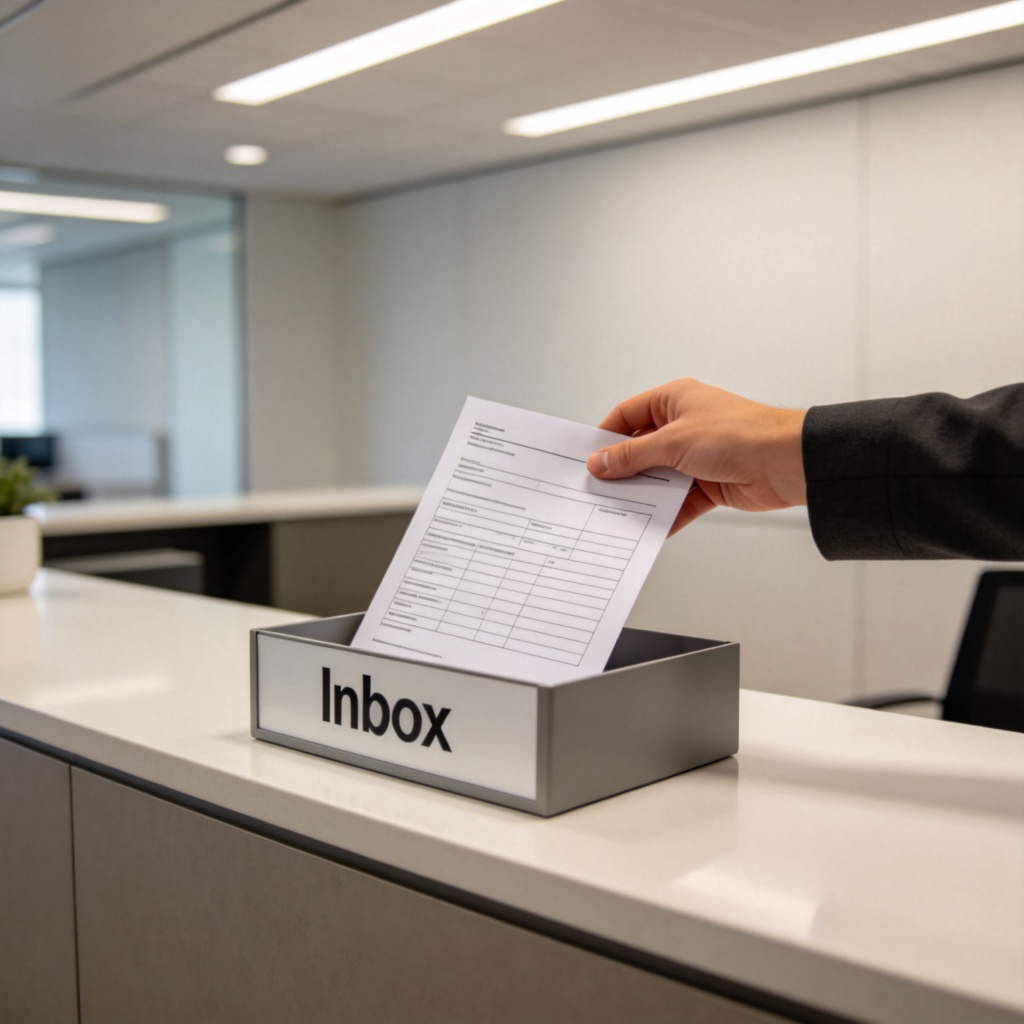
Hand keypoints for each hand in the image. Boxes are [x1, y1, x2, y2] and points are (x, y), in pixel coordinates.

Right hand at [587, 378, 806, 533]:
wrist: (786, 463)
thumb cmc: (740, 434)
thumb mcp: (673, 442)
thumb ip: (633, 455)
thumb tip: (601, 461)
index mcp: (675, 400)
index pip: (628, 415)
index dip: (606, 436)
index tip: (587, 459)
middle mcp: (685, 426)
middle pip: (641, 450)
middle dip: (622, 471)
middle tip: (597, 489)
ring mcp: (697, 456)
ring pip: (659, 478)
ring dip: (643, 495)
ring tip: (619, 511)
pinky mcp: (710, 484)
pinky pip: (679, 502)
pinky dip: (666, 514)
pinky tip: (651, 527)